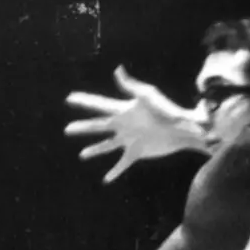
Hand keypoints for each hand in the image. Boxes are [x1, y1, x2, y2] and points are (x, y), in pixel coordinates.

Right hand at [65, 67, 205, 182]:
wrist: (182, 129)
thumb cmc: (167, 110)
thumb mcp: (147, 95)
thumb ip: (131, 85)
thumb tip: (117, 70)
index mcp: (123, 111)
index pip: (99, 105)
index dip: (84, 102)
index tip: (70, 98)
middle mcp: (124, 126)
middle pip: (98, 127)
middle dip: (83, 127)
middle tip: (67, 129)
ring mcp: (129, 140)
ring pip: (106, 146)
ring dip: (94, 150)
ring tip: (82, 155)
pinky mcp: (137, 152)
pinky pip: (122, 164)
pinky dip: (115, 172)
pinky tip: (106, 180)